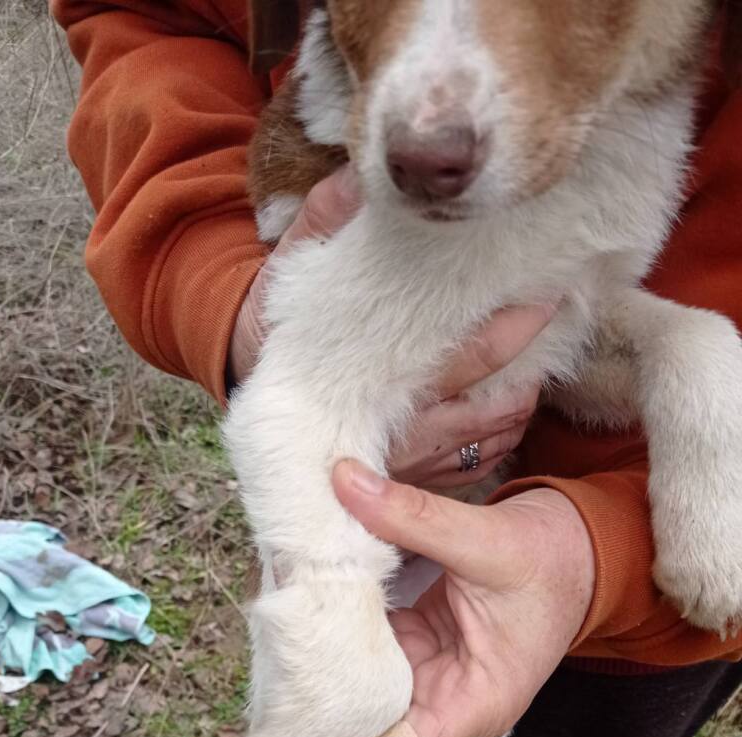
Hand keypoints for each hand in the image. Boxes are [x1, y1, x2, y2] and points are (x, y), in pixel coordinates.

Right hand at [230, 170, 553, 486]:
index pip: (468, 356)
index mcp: (380, 381)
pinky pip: (481, 462)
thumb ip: (323, 222)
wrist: (261, 408)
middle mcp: (406, 431)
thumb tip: (361, 173)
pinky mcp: (421, 479)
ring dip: (523, 396)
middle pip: (494, 402)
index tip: (548, 290)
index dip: (513, 327)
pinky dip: (504, 432)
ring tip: (540, 352)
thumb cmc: (279, 334)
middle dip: (533, 360)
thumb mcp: (288, 275)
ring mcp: (416, 461)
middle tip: (559, 310)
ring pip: (495, 434)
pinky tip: (511, 396)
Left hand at [243, 460, 594, 736]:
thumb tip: (342, 482)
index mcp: (469, 705)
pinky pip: (361, 662)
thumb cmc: (552, 562)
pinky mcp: (413, 651)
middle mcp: (442, 706)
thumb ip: (413, 517)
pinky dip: (327, 648)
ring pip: (354, 705)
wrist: (583, 553)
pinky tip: (289, 632)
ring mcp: (425, 680)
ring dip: (308, 694)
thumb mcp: (487, 541)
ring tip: (249, 683)